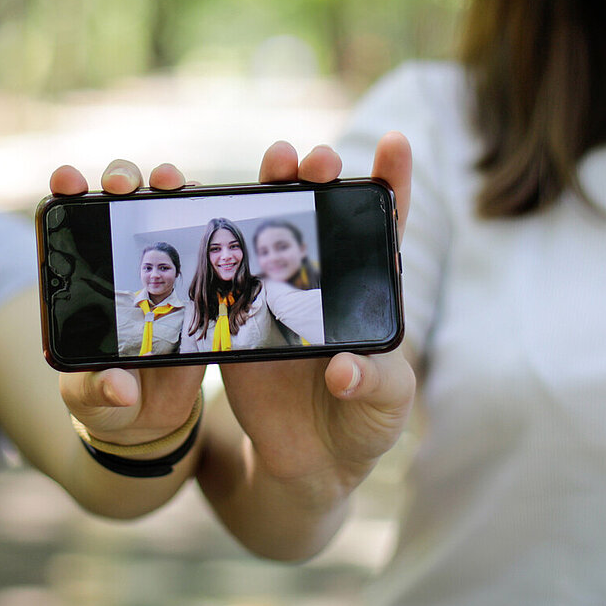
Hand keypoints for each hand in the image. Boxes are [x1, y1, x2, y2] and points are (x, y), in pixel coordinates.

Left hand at [50, 161, 203, 451]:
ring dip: (164, 186)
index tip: (67, 178)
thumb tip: (122, 387)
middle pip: (117, 205)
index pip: (70, 228)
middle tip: (123, 184)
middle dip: (121, 181)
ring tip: (171, 181)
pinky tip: (210, 201)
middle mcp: (117, 265)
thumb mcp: (91, 402)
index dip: (67, 195)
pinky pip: (199, 241)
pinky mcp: (193, 282)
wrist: (150, 418)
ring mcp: (158, 269)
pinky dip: (202, 214)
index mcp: (81, 285)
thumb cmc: (106, 403)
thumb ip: (98, 393)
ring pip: (160, 211)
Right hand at [219, 135, 414, 504]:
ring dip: (274, 187)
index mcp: (370, 290)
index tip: (395, 141)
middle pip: (322, 211)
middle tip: (314, 158)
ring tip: (276, 162)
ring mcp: (279, 290)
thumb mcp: (386, 407)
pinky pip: (228, 268)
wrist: (304, 465)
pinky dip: (219, 236)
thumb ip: (375, 385)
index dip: (393, 180)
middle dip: (320, 174)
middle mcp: (324, 278)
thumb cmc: (362, 427)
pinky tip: (210, 206)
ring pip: (273, 224)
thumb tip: (343, 369)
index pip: (387, 225)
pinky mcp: (239, 312)